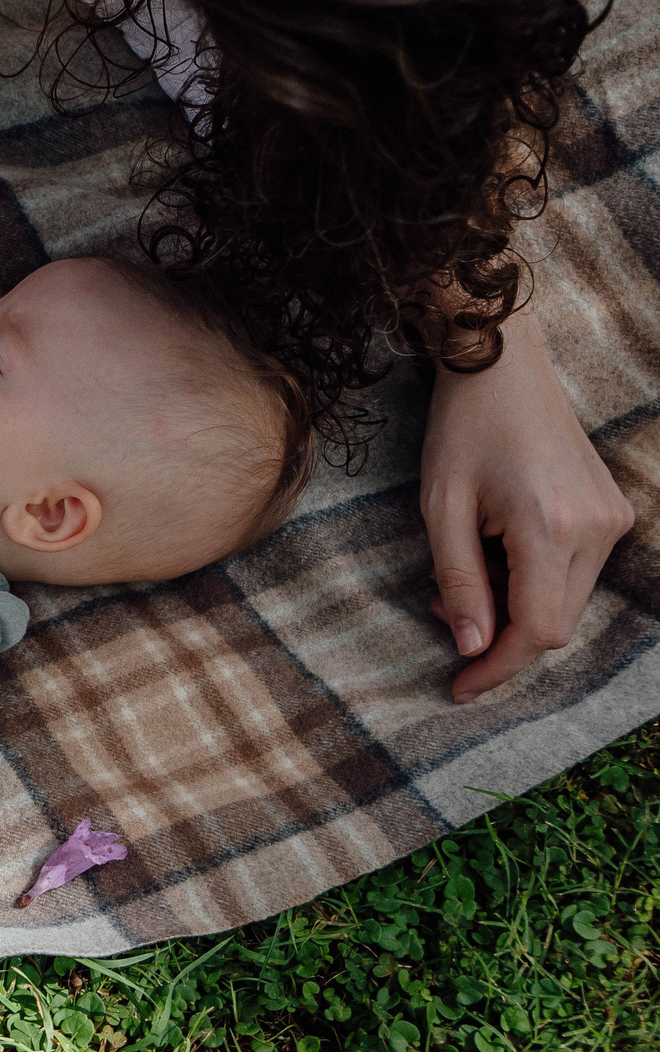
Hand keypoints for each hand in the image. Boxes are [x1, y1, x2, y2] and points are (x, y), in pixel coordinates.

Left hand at [420, 311, 633, 701]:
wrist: (501, 364)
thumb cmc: (461, 428)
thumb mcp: (441, 508)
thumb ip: (459, 580)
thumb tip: (470, 646)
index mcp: (551, 527)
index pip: (537, 631)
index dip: (497, 666)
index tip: (457, 687)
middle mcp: (596, 528)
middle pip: (557, 623)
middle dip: (499, 635)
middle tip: (440, 610)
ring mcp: (612, 518)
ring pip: (567, 600)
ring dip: (514, 606)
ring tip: (462, 573)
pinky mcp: (612, 510)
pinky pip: (576, 571)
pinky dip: (534, 580)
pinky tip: (494, 554)